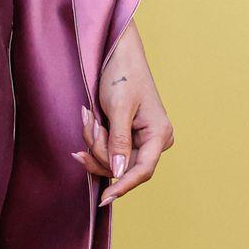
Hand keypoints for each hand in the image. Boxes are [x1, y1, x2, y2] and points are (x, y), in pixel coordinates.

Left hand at [71, 17, 170, 206]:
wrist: (117, 51)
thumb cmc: (122, 73)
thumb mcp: (118, 107)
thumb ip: (119, 141)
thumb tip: (119, 173)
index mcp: (160, 134)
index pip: (142, 170)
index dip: (123, 185)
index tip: (104, 198)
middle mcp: (154, 140)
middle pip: (121, 165)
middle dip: (99, 148)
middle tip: (88, 120)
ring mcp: (140, 139)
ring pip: (111, 158)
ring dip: (95, 140)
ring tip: (88, 114)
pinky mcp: (127, 135)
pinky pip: (107, 148)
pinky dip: (95, 137)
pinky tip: (89, 118)